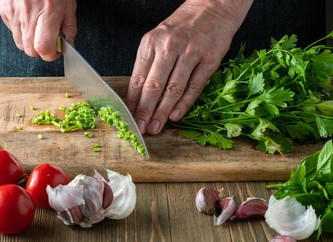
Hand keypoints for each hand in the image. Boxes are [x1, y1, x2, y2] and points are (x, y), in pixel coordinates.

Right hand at [0, 0, 76, 60]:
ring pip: (20, 44)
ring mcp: (15, 13)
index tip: (56, 51)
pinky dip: (21, 32)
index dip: (51, 55)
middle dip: (42, 51)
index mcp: (48, 14)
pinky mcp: (5, 10)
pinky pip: (12, 31)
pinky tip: (29, 22)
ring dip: (31, 43)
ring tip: (39, 30)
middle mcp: (29, 15)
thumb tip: (69, 45)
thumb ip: (69, 28)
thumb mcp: (69, 6)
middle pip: (31, 50)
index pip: (43, 47)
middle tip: (49, 41)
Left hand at [126, 0, 252, 134]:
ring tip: (156, 127)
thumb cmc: (182, 27)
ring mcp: (190, 53)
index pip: (138, 78)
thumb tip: (138, 96)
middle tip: (141, 128)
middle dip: (145, 111)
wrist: (212, 8)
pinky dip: (184, 104)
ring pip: (173, 89)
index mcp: (151, 43)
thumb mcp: (158, 40)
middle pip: (153, 86)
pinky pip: (194, 86)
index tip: (130, 117)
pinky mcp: (209, 60)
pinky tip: (175, 116)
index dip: (133, 101)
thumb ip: (148, 66)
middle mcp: (169, 47)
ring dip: (162, 112)